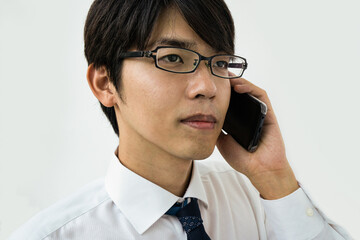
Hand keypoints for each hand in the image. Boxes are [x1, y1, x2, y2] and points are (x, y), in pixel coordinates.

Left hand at [216, 78, 298, 198]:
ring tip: (224, 75)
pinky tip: (237, 86)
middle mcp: (248, 112)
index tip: (207, 82)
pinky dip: (249, 87)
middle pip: (237, 91)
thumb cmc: (242, 158)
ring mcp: (258, 111)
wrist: (258, 169)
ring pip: (248, 89)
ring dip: (237, 80)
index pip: (228, 99)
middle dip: (227, 81)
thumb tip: (201, 118)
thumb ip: (214, 128)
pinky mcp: (268, 112)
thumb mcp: (221, 141)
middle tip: (214, 72)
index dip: (219, 89)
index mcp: (238, 118)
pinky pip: (260, 95)